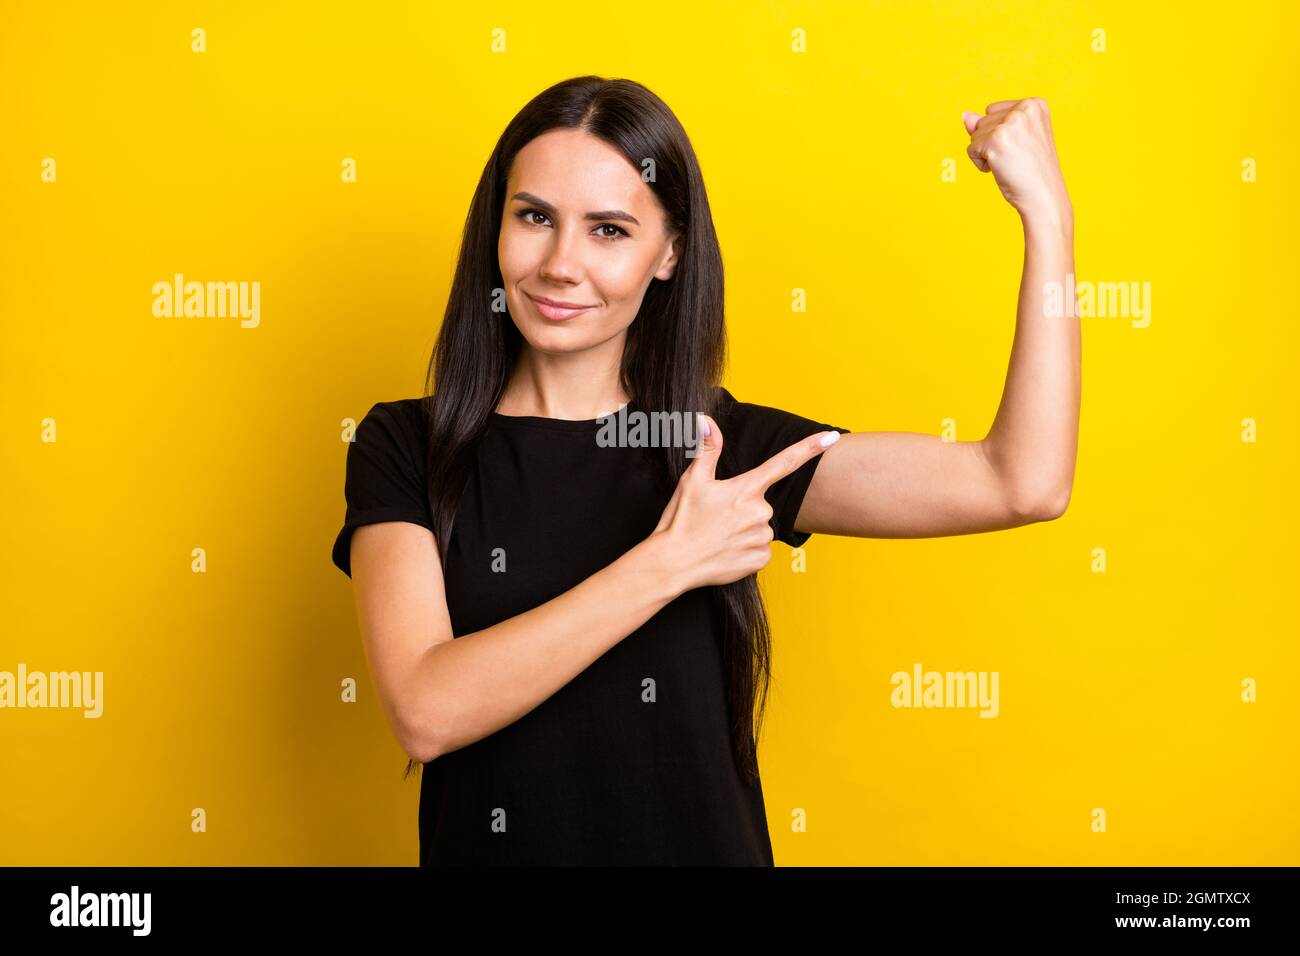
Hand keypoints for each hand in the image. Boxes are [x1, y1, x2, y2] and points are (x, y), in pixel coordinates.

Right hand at [650, 413, 840, 589]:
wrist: (674, 563)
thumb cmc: (681, 520)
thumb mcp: (693, 480)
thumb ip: (707, 449)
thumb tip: (705, 420)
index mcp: (746, 488)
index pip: (784, 462)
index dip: (810, 447)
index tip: (832, 437)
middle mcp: (760, 512)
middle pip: (761, 504)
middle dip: (743, 509)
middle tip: (716, 518)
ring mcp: (762, 537)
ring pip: (760, 528)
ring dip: (744, 530)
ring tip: (718, 537)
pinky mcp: (761, 559)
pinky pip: (759, 549)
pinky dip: (745, 550)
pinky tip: (726, 552)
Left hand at [962, 98, 1071, 222]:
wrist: (1043, 196)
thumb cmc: (1030, 171)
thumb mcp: (1012, 140)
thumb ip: (989, 124)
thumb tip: (965, 115)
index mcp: (1034, 104)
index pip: (993, 111)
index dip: (999, 134)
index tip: (1021, 148)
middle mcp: (1024, 107)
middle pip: (982, 121)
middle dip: (991, 143)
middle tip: (1016, 158)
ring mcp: (1010, 122)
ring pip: (975, 135)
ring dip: (986, 153)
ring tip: (1010, 163)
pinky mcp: (996, 138)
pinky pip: (971, 149)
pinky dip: (980, 164)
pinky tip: (1002, 169)